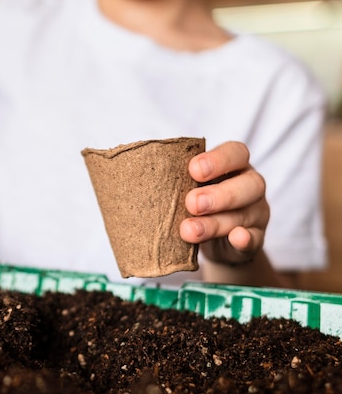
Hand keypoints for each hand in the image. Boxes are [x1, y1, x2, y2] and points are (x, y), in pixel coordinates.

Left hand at [180, 141, 268, 264]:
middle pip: (248, 184)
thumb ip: (177, 178)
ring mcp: (256, 213)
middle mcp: (250, 185)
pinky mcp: (256, 238)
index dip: (218, 159)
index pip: (236, 153)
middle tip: (191, 203)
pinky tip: (235, 238)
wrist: (215, 239)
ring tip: (189, 230)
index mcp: (234, 165)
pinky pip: (254, 239)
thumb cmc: (197, 201)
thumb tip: (136, 173)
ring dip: (215, 223)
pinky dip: (245, 240)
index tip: (193, 169)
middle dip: (219, 194)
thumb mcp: (190, 185)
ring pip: (244, 215)